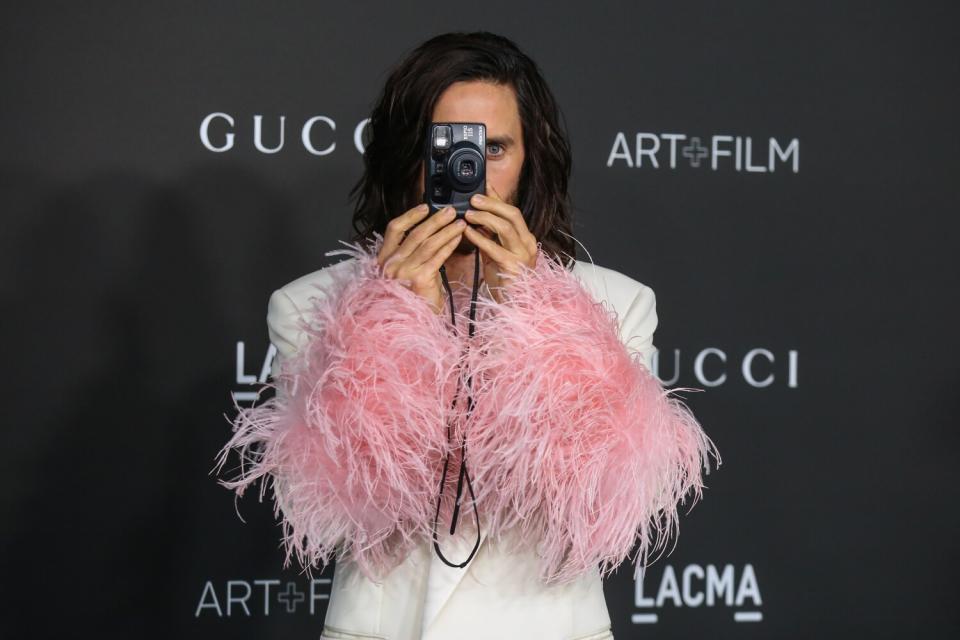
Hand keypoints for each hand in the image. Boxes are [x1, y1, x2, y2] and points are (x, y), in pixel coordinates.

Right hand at [377, 204, 466, 313]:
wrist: (413, 326)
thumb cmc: (413, 301)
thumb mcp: (408, 275)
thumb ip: (414, 256)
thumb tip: (433, 235)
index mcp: (384, 260)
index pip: (394, 229)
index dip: (410, 215)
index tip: (425, 207)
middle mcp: (391, 264)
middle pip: (415, 234)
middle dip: (435, 220)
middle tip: (450, 211)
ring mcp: (403, 271)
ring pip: (428, 243)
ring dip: (446, 230)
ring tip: (460, 223)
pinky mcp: (419, 278)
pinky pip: (437, 256)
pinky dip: (449, 245)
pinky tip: (458, 239)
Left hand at [461, 185, 537, 302]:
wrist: (514, 307)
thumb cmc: (504, 282)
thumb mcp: (496, 254)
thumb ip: (490, 237)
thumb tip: (476, 220)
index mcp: (525, 239)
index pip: (512, 212)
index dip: (497, 199)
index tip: (482, 187)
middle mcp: (527, 244)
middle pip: (512, 214)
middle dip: (491, 204)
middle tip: (472, 199)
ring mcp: (523, 255)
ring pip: (505, 227)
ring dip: (485, 218)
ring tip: (468, 214)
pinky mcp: (513, 267)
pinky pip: (495, 248)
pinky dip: (480, 238)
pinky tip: (468, 233)